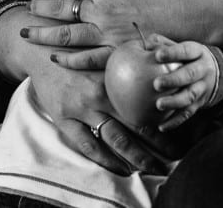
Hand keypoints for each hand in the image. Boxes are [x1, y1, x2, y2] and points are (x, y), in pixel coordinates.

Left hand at [23, 0, 218, 49]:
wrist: (201, 9)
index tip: (57, 3)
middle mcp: (105, 11)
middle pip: (64, 15)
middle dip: (41, 16)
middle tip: (24, 17)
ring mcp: (112, 35)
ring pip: (71, 39)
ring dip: (47, 38)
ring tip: (29, 37)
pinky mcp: (124, 53)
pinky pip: (92, 60)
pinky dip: (73, 61)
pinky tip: (59, 60)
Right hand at [28, 51, 168, 174]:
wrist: (37, 52)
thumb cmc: (75, 52)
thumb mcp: (102, 53)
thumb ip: (126, 66)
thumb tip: (159, 80)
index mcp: (112, 76)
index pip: (147, 102)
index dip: (168, 119)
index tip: (185, 132)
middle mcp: (99, 93)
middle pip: (137, 125)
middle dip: (160, 145)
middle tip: (177, 157)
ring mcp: (81, 108)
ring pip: (116, 139)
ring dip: (139, 158)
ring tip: (155, 169)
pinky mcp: (64, 118)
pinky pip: (88, 146)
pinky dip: (107, 161)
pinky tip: (122, 169)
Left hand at [149, 37, 219, 130]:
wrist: (215, 73)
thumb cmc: (188, 57)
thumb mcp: (181, 46)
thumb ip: (163, 43)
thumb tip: (143, 42)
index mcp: (197, 52)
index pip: (185, 51)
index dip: (173, 53)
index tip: (157, 55)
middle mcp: (202, 70)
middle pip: (190, 75)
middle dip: (174, 80)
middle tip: (156, 84)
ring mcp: (202, 88)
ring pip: (190, 96)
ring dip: (175, 102)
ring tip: (159, 105)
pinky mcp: (200, 103)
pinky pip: (188, 114)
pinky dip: (175, 121)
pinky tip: (161, 126)